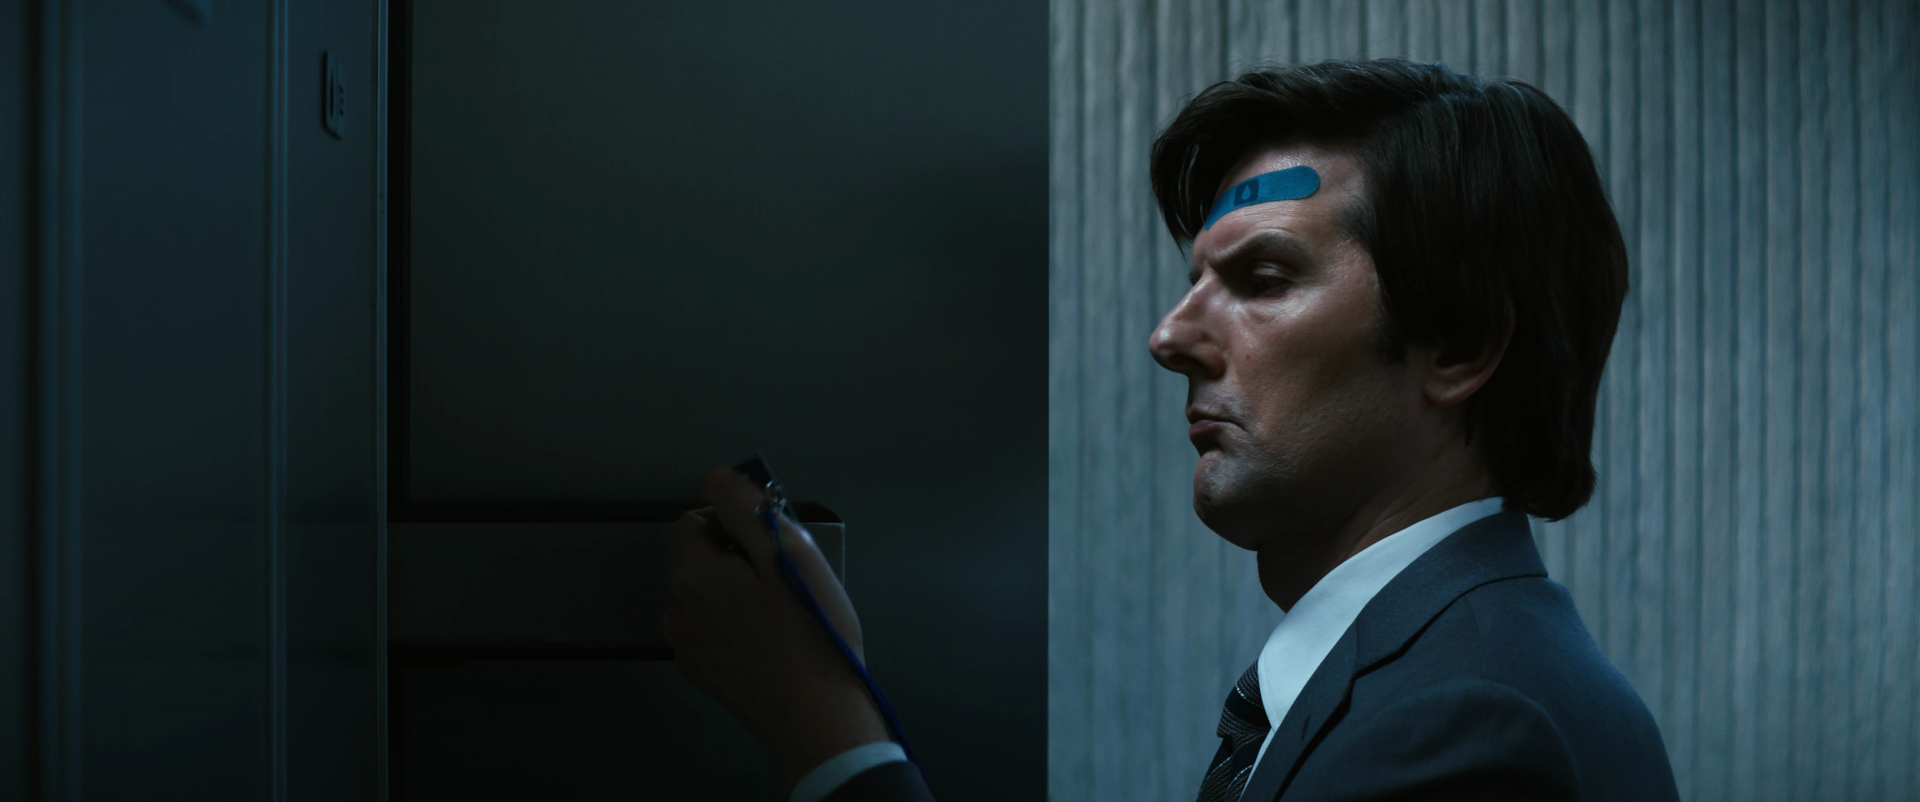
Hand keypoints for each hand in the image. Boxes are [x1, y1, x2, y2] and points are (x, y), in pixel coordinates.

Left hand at [662, 467, 890, 787]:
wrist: (817, 718)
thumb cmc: (813, 635)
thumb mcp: (790, 554)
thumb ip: (746, 509)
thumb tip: (717, 478)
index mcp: (694, 576)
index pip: (695, 521)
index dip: (733, 522)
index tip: (770, 542)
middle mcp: (677, 610)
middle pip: (700, 559)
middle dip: (737, 558)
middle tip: (785, 580)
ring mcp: (686, 646)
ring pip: (706, 595)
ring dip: (735, 592)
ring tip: (782, 614)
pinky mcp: (701, 673)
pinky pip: (711, 629)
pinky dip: (734, 625)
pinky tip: (771, 641)